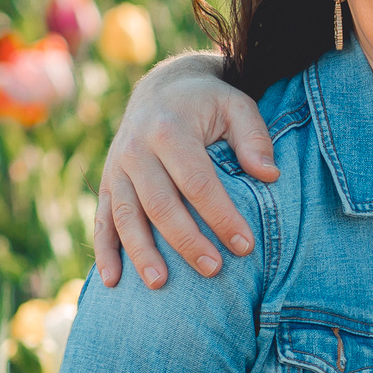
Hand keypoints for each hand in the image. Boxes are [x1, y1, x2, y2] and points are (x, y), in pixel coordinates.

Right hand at [90, 54, 277, 287]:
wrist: (162, 88)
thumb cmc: (208, 103)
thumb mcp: (237, 105)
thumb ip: (254, 137)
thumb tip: (269, 175)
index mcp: (170, 130)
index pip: (197, 182)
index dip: (220, 215)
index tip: (245, 245)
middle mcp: (136, 149)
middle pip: (160, 204)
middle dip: (186, 240)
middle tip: (214, 270)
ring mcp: (117, 168)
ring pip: (126, 217)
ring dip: (141, 253)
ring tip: (160, 284)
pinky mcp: (107, 183)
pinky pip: (102, 220)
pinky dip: (105, 251)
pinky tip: (113, 281)